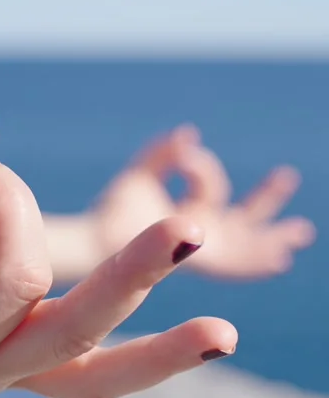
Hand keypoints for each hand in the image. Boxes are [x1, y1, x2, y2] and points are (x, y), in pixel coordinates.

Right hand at [0, 107, 235, 397]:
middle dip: (134, 277)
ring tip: (223, 335)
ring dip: (159, 353)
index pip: (11, 277)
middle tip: (192, 228)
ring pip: (90, 377)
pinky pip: (84, 369)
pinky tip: (189, 338)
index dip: (9, 203)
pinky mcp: (15, 353)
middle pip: (73, 335)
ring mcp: (0, 370)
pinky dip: (135, 355)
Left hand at [95, 126, 315, 278]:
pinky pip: (237, 263)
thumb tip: (188, 134)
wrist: (97, 241)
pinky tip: (280, 260)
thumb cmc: (112, 212)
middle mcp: (201, 235)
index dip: (203, 168)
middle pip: (243, 219)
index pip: (212, 191)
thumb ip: (162, 155)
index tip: (183, 154)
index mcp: (189, 217)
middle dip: (267, 201)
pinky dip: (257, 261)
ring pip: (248, 243)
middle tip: (287, 177)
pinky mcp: (203, 263)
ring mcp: (204, 251)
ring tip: (301, 231)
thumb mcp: (140, 177)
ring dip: (274, 236)